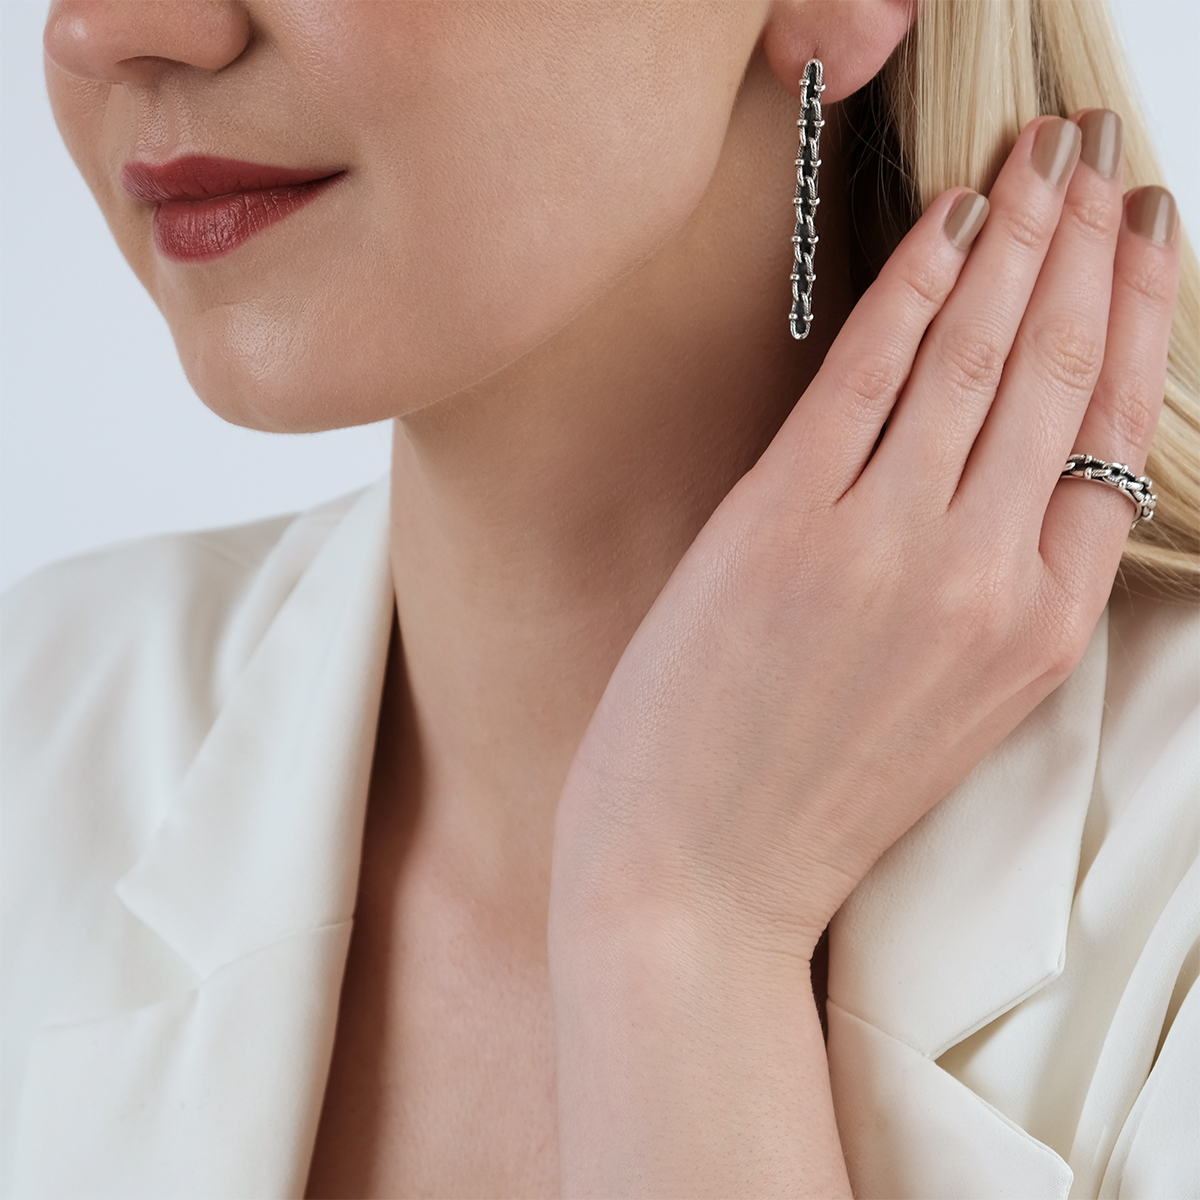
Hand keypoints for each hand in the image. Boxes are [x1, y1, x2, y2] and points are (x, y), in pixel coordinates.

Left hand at [549, 113, 1180, 1196]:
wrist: (696, 884)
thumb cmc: (805, 802)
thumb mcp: (942, 708)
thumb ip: (987, 589)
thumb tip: (992, 460)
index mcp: (1038, 633)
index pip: (1117, 436)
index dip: (1137, 318)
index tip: (1145, 239)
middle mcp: (986, 580)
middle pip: (1060, 371)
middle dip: (1088, 244)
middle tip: (1101, 155)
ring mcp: (889, 548)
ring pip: (979, 354)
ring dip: (1017, 237)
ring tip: (1043, 154)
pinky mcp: (786, 527)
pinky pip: (871, 373)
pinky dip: (913, 285)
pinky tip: (946, 220)